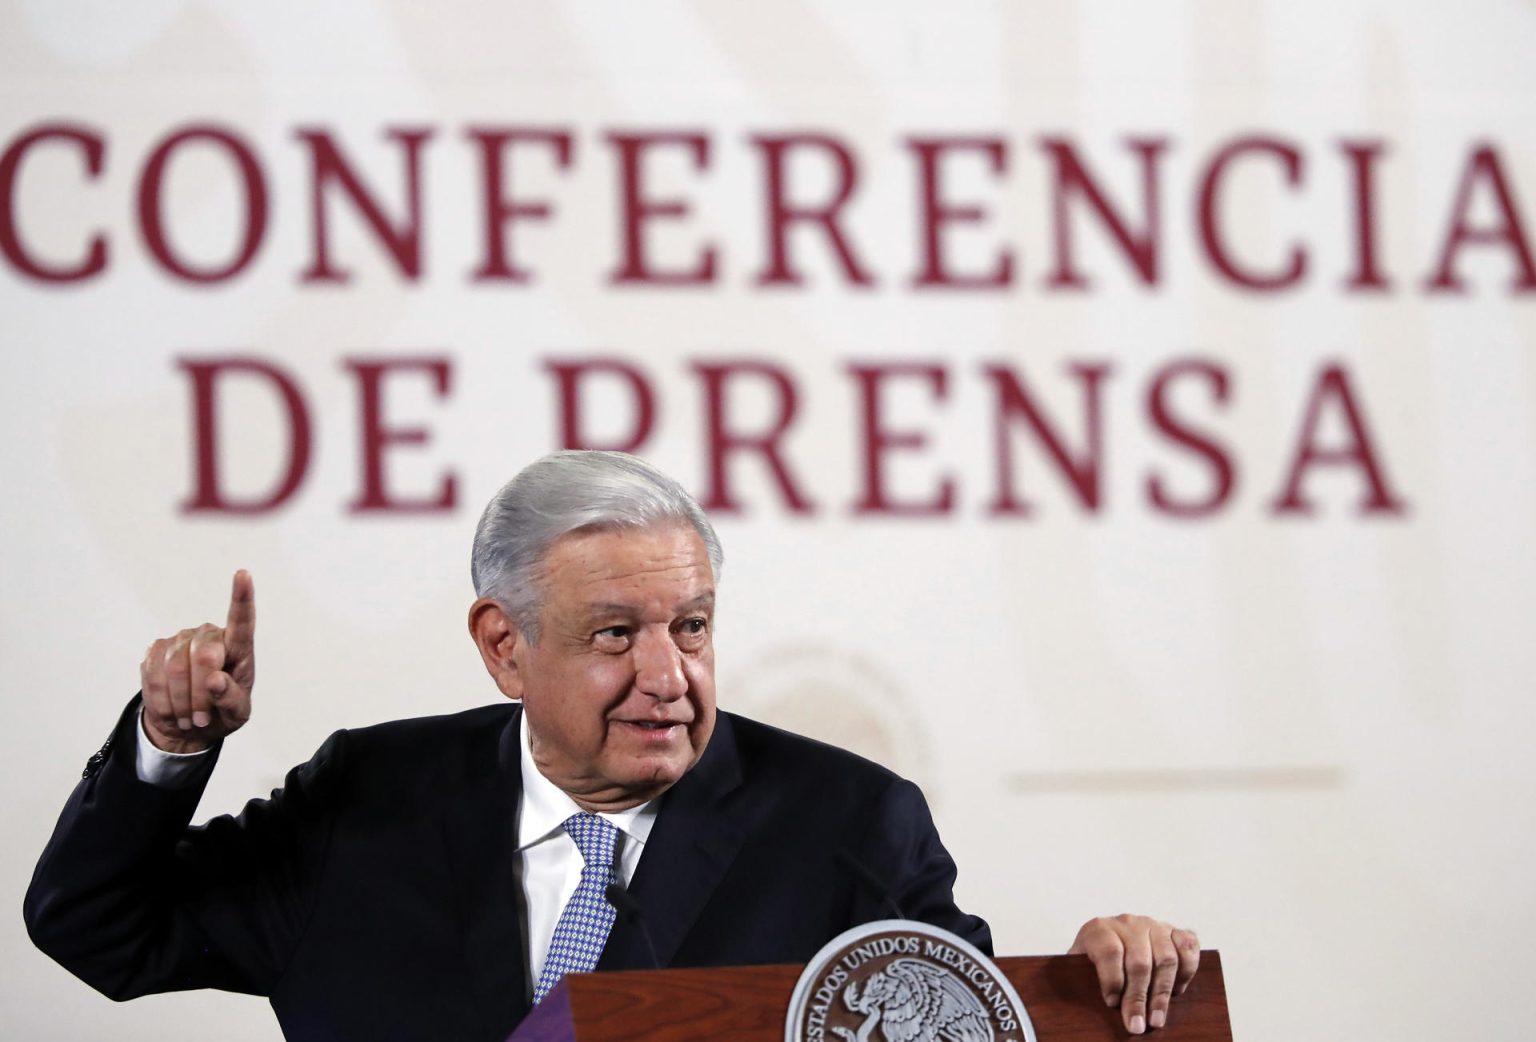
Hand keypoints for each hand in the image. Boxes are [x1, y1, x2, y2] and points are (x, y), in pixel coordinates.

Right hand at [139, 571, 255, 753]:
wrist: (188, 725)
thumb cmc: (221, 713)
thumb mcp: (236, 714)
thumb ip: (231, 699)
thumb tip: (215, 680)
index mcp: (238, 648)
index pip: (242, 621)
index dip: (242, 597)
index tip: (243, 574)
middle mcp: (209, 636)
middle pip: (204, 657)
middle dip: (201, 695)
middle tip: (201, 719)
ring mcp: (180, 640)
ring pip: (175, 669)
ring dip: (181, 703)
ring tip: (189, 717)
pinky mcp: (156, 651)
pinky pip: (152, 675)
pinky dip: (162, 701)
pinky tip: (171, 709)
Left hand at [1069, 914, 1198, 1034]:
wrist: (1108, 946)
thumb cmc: (1092, 965)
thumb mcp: (1078, 971)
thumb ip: (1082, 981)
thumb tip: (1097, 1008)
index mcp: (1099, 929)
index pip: (1109, 951)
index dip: (1111, 979)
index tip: (1111, 1003)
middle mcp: (1127, 923)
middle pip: (1139, 961)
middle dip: (1138, 998)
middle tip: (1136, 1025)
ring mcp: (1153, 925)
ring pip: (1166, 958)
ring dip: (1163, 993)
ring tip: (1156, 1019)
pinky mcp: (1174, 931)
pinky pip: (1188, 946)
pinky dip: (1186, 971)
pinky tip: (1177, 991)